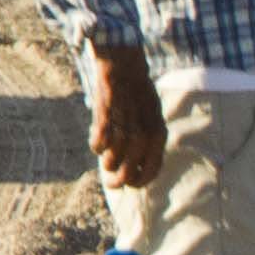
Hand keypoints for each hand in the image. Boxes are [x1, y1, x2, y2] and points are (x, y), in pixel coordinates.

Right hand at [88, 43, 165, 190]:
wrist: (125, 70)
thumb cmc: (140, 95)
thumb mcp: (154, 118)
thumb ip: (150, 140)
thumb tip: (142, 165)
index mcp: (158, 135)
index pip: (152, 171)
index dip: (140, 182)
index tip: (132, 184)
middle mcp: (143, 136)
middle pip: (128, 174)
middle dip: (118, 182)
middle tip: (111, 182)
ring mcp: (123, 129)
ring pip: (110, 163)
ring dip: (106, 162)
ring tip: (107, 153)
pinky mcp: (105, 122)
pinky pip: (97, 147)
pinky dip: (96, 147)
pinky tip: (98, 138)